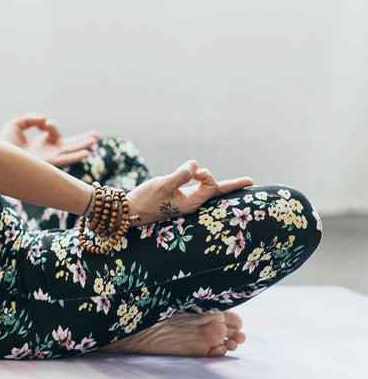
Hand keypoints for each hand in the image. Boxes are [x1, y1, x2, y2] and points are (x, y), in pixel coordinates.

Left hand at [0, 114, 98, 167]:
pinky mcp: (46, 163)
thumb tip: (45, 119)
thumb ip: (31, 119)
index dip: (51, 126)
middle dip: (81, 140)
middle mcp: (47, 151)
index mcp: (40, 143)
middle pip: (68, 145)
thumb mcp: (15, 124)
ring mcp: (48, 158)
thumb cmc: (2, 142)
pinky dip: (75, 156)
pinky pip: (63, 159)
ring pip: (69, 151)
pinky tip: (86, 153)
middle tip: (96, 135)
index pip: (53, 133)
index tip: (43, 123)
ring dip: (82, 146)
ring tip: (95, 140)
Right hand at [126, 160, 254, 224]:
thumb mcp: (162, 185)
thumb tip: (196, 165)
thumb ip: (181, 175)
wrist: (129, 212)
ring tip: (233, 182)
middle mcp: (192, 203)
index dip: (204, 174)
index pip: (211, 184)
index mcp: (192, 202)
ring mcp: (185, 202)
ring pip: (206, 190)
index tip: (191, 171)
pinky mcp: (177, 199)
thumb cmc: (145, 200)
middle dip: (233, 186)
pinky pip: (196, 190)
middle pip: (216, 192)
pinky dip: (201, 183)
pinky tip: (201, 181)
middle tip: (250, 181)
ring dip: (214, 182)